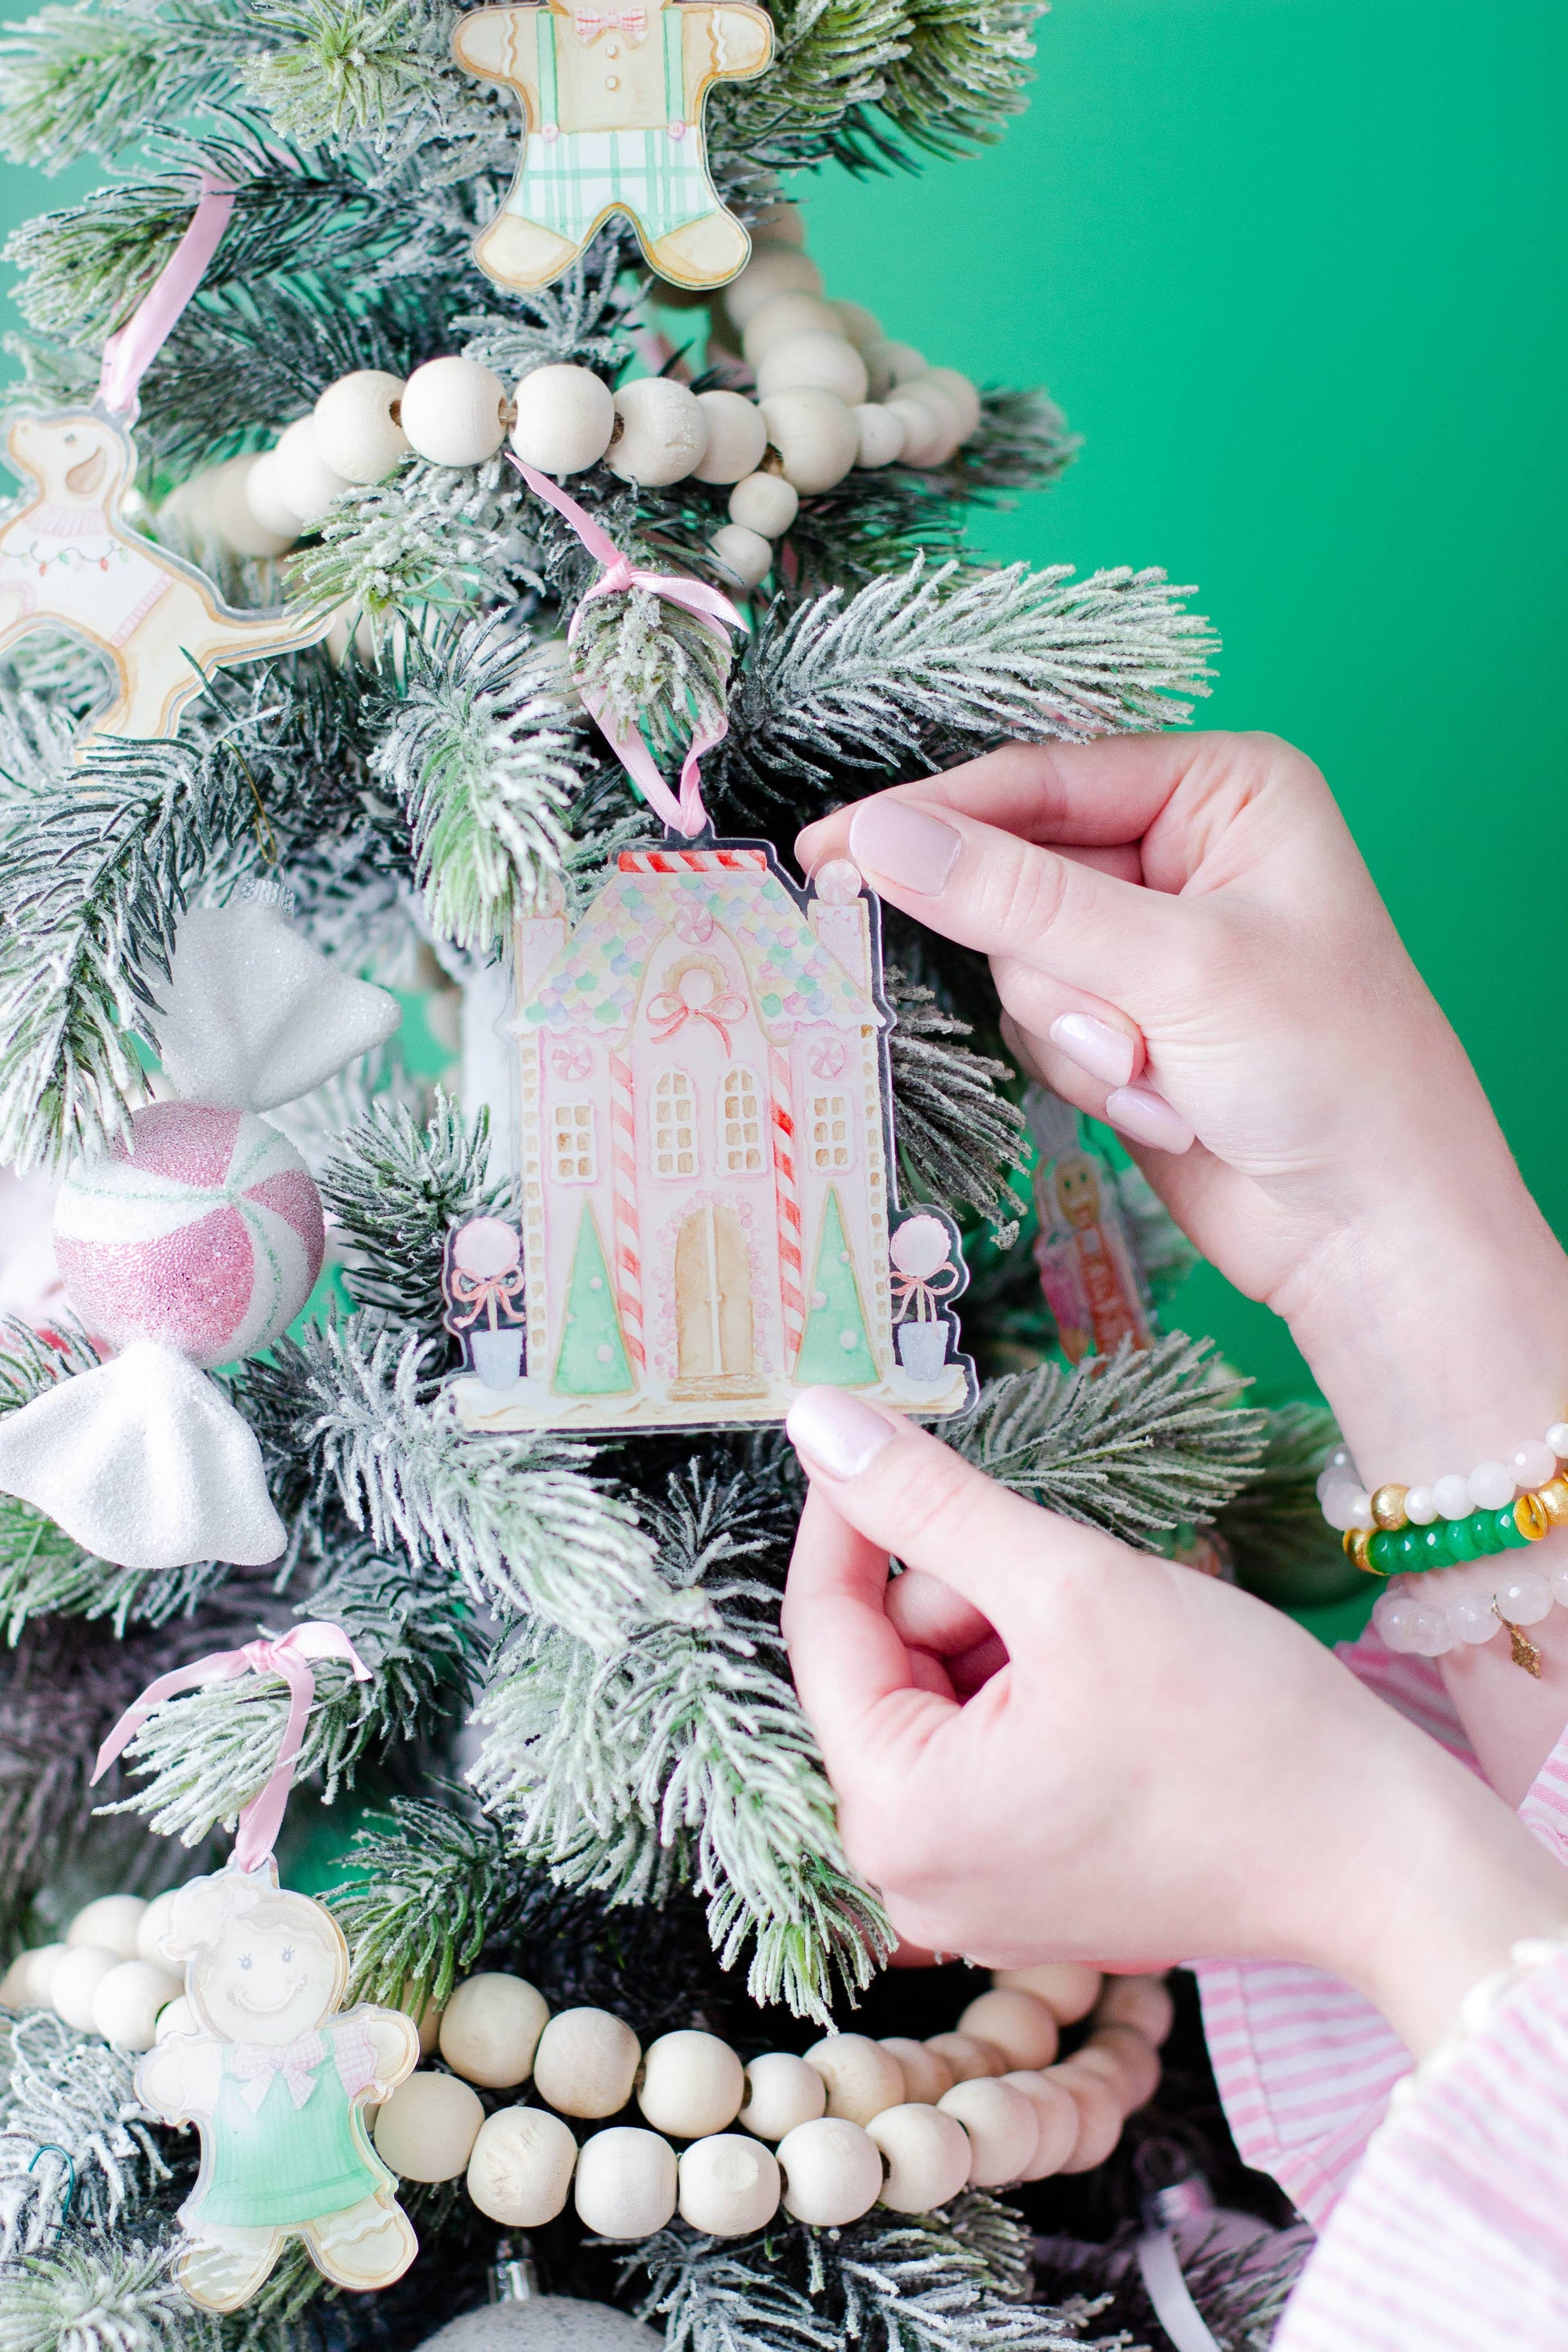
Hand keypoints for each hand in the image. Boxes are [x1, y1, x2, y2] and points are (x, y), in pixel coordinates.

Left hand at [781, 1386, 1567, 2056]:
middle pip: (887, 1668)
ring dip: (1012, 1643)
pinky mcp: (1025, 1891)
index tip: (877, 1428)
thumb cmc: (1236, 1728)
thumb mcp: (1066, 1583)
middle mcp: (906, 1878)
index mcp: (893, 1817)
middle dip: (968, 1600)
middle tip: (1071, 1590)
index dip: (852, 1512)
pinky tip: (1120, 1697)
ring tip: (1115, 1651)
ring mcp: (966, 1896)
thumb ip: (927, 1499)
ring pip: (942, 1701)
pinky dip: (1037, 1697)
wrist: (1378, 1856)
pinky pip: (986, 1756)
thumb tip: (816, 1417)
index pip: (824, 1626)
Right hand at [797, 736, 1567, 1796]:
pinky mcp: (1125, 1019)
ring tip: (1167, 1076)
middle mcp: (1183, 852)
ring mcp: (1149, 942)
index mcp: (1224, 789)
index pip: (1041, 780)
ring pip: (1016, 964)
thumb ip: (1014, 898)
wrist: (1373, 1230)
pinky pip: (1038, 1025)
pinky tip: (1167, 1102)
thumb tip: (877, 836)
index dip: (935, 818)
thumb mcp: (1173, 965)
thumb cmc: (1328, 1069)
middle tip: (1115, 1031)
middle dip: (1053, 971)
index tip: (830, 851)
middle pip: (1015, 874)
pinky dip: (1086, 1072)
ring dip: (1078, 1035)